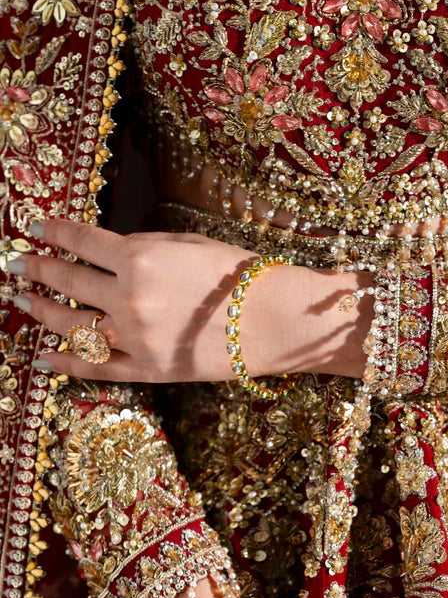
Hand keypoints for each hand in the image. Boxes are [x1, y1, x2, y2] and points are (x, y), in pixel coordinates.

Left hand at [9, 218, 372, 381]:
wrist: (272, 319)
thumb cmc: (235, 274)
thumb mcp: (184, 243)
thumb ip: (139, 245)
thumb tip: (101, 248)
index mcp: (138, 258)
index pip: (79, 240)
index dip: (51, 231)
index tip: (34, 228)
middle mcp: (128, 298)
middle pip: (66, 281)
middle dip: (36, 269)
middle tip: (17, 264)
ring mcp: (134, 338)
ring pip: (72, 325)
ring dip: (43, 312)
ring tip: (26, 304)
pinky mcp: (146, 369)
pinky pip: (95, 368)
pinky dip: (66, 363)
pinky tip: (44, 356)